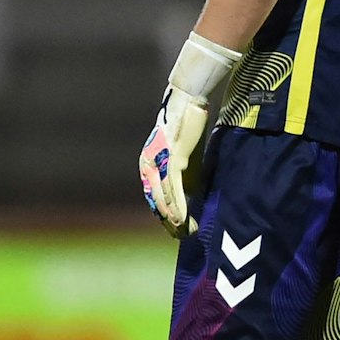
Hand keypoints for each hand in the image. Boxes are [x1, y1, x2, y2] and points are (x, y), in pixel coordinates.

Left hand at [139, 84, 209, 237]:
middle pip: (157, 203)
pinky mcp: (172, 160)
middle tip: (182, 238)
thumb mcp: (186, 158)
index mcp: (148, 166)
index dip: (166, 217)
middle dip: (169, 223)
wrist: (189, 102)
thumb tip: (192, 198)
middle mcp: (148, 167)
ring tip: (186, 233)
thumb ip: (186, 177)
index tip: (177, 231)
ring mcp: (158, 163)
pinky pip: (173, 189)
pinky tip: (184, 220)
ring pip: (164, 200)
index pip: (155, 198)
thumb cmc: (188, 128)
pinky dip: (179, 206)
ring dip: (175, 220)